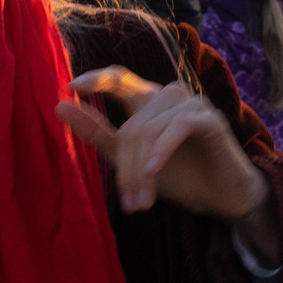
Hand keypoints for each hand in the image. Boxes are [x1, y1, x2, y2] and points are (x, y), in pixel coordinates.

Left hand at [57, 66, 280, 261]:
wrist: (222, 198)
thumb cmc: (179, 176)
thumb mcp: (131, 161)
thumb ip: (98, 134)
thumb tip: (59, 105)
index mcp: (148, 100)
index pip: (119, 78)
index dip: (97, 79)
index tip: (72, 87)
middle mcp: (169, 95)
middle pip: (132, 125)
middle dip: (126, 168)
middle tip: (130, 204)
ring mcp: (191, 103)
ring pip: (150, 130)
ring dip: (142, 170)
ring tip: (143, 202)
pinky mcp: (209, 118)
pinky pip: (177, 127)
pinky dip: (162, 151)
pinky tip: (155, 171)